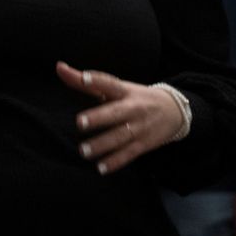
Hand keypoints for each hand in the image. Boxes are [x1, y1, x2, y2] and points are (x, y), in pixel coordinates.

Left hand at [57, 61, 185, 174]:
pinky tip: (101, 168)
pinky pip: (129, 154)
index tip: (83, 78)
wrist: (175, 111)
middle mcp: (133, 108)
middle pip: (116, 112)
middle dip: (99, 117)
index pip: (109, 83)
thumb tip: (59, 67)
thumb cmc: (135, 97)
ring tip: (83, 151)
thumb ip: (86, 81)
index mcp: (124, 91)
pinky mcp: (144, 144)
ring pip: (120, 136)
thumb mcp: (116, 87)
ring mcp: (139, 127)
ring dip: (102, 144)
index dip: (96, 80)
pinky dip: (115, 162)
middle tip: (80, 122)